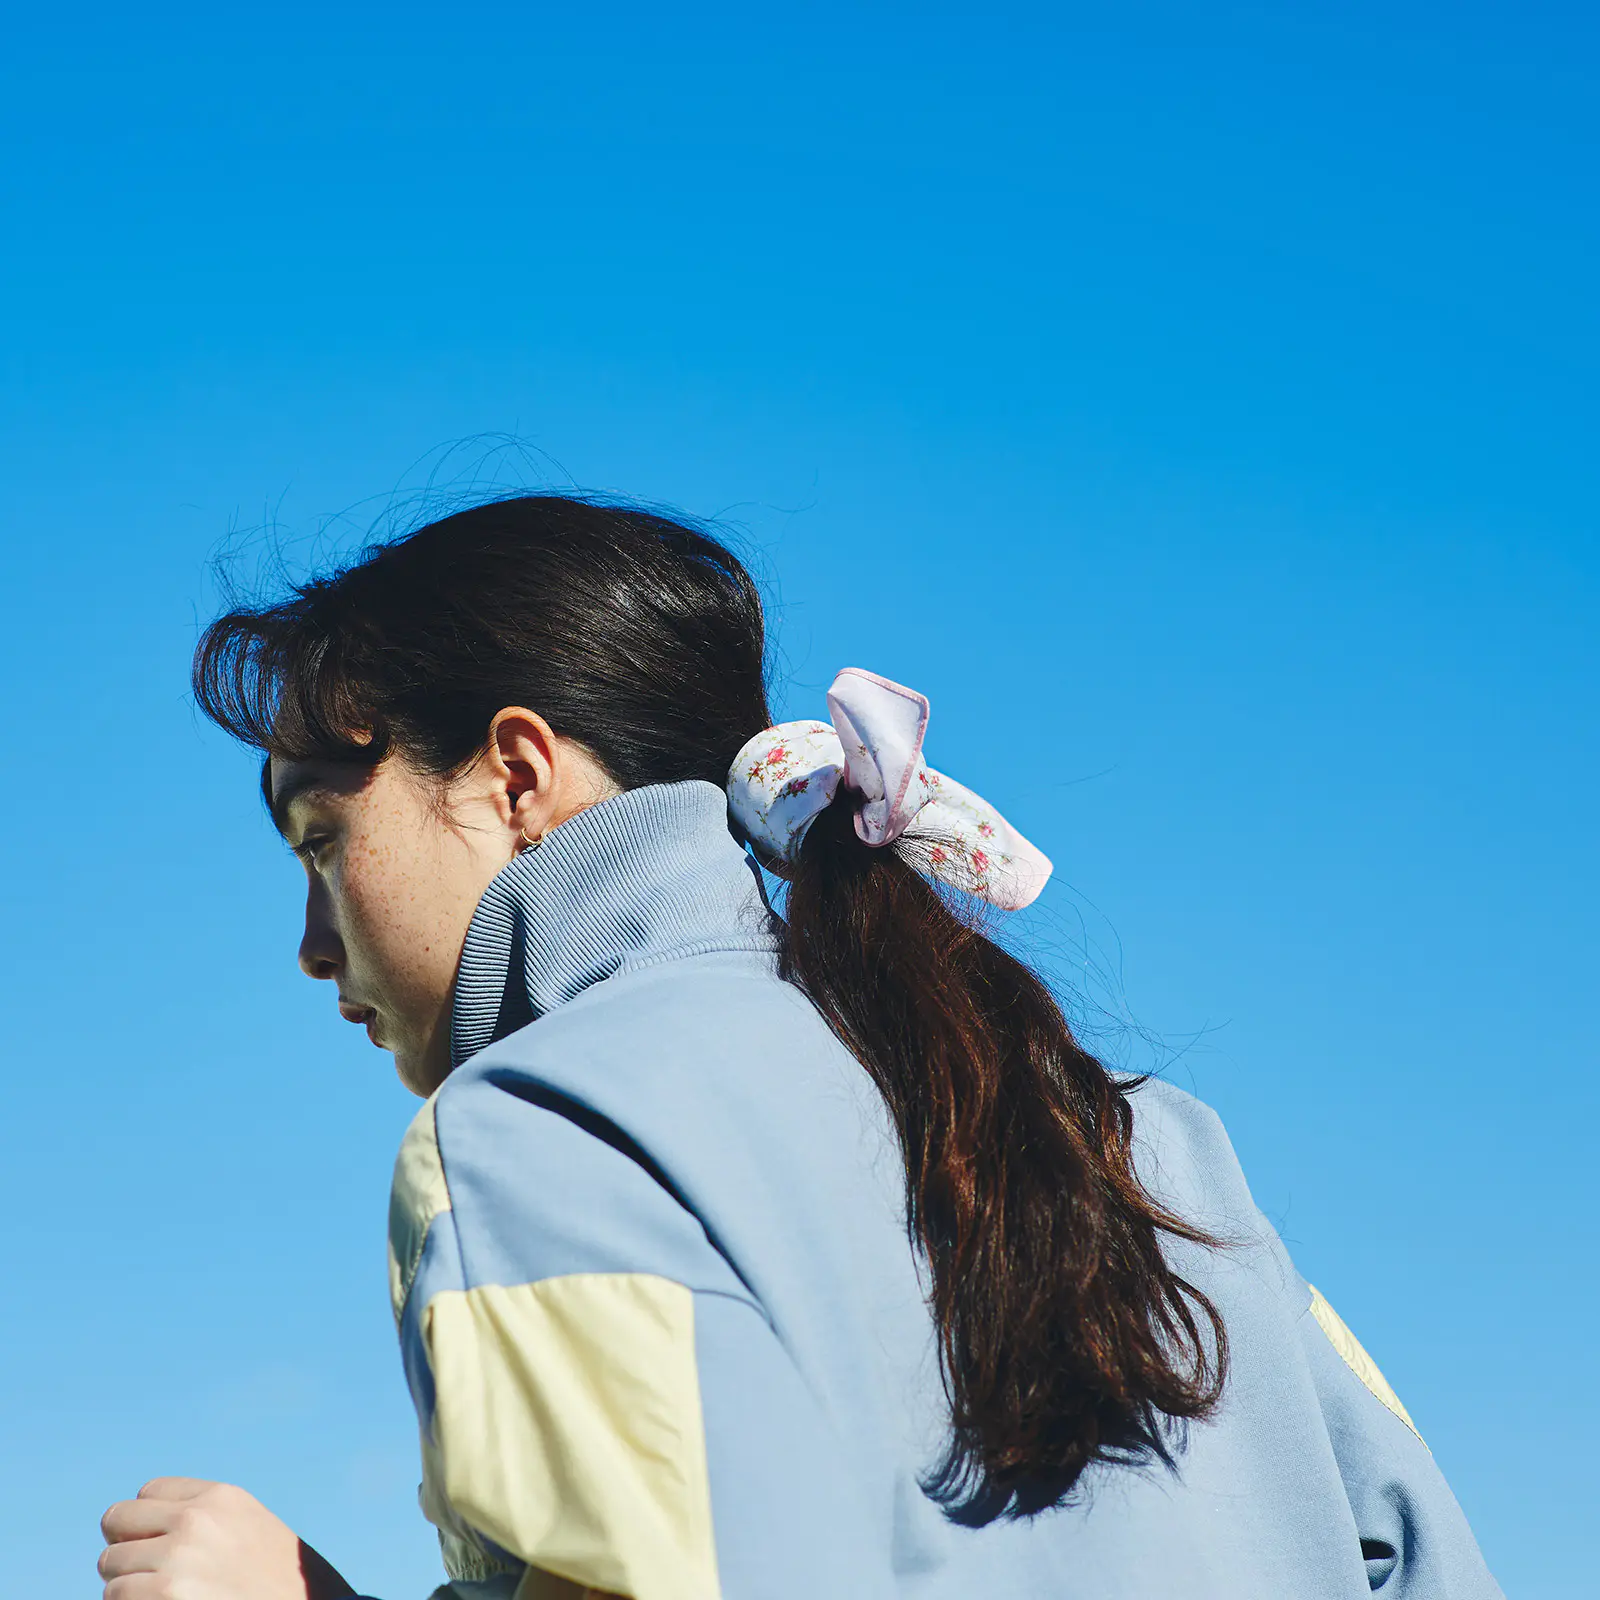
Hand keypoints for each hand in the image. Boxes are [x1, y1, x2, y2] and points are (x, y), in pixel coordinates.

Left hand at [98, 1478, 355, 1599]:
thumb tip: (144, 1531)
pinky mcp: (165, 1596)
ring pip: (110, 1566)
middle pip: (116, 1520)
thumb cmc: (276, 1582)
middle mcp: (196, 1520)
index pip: (147, 1492)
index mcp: (220, 1497)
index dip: (147, 1522)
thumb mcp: (248, 1529)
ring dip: (126, 1584)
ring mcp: (178, 1559)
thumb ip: (205, 1519)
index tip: (159, 1546)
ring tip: (162, 1596)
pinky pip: (115, 1596)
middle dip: (125, 1548)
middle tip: (148, 1574)